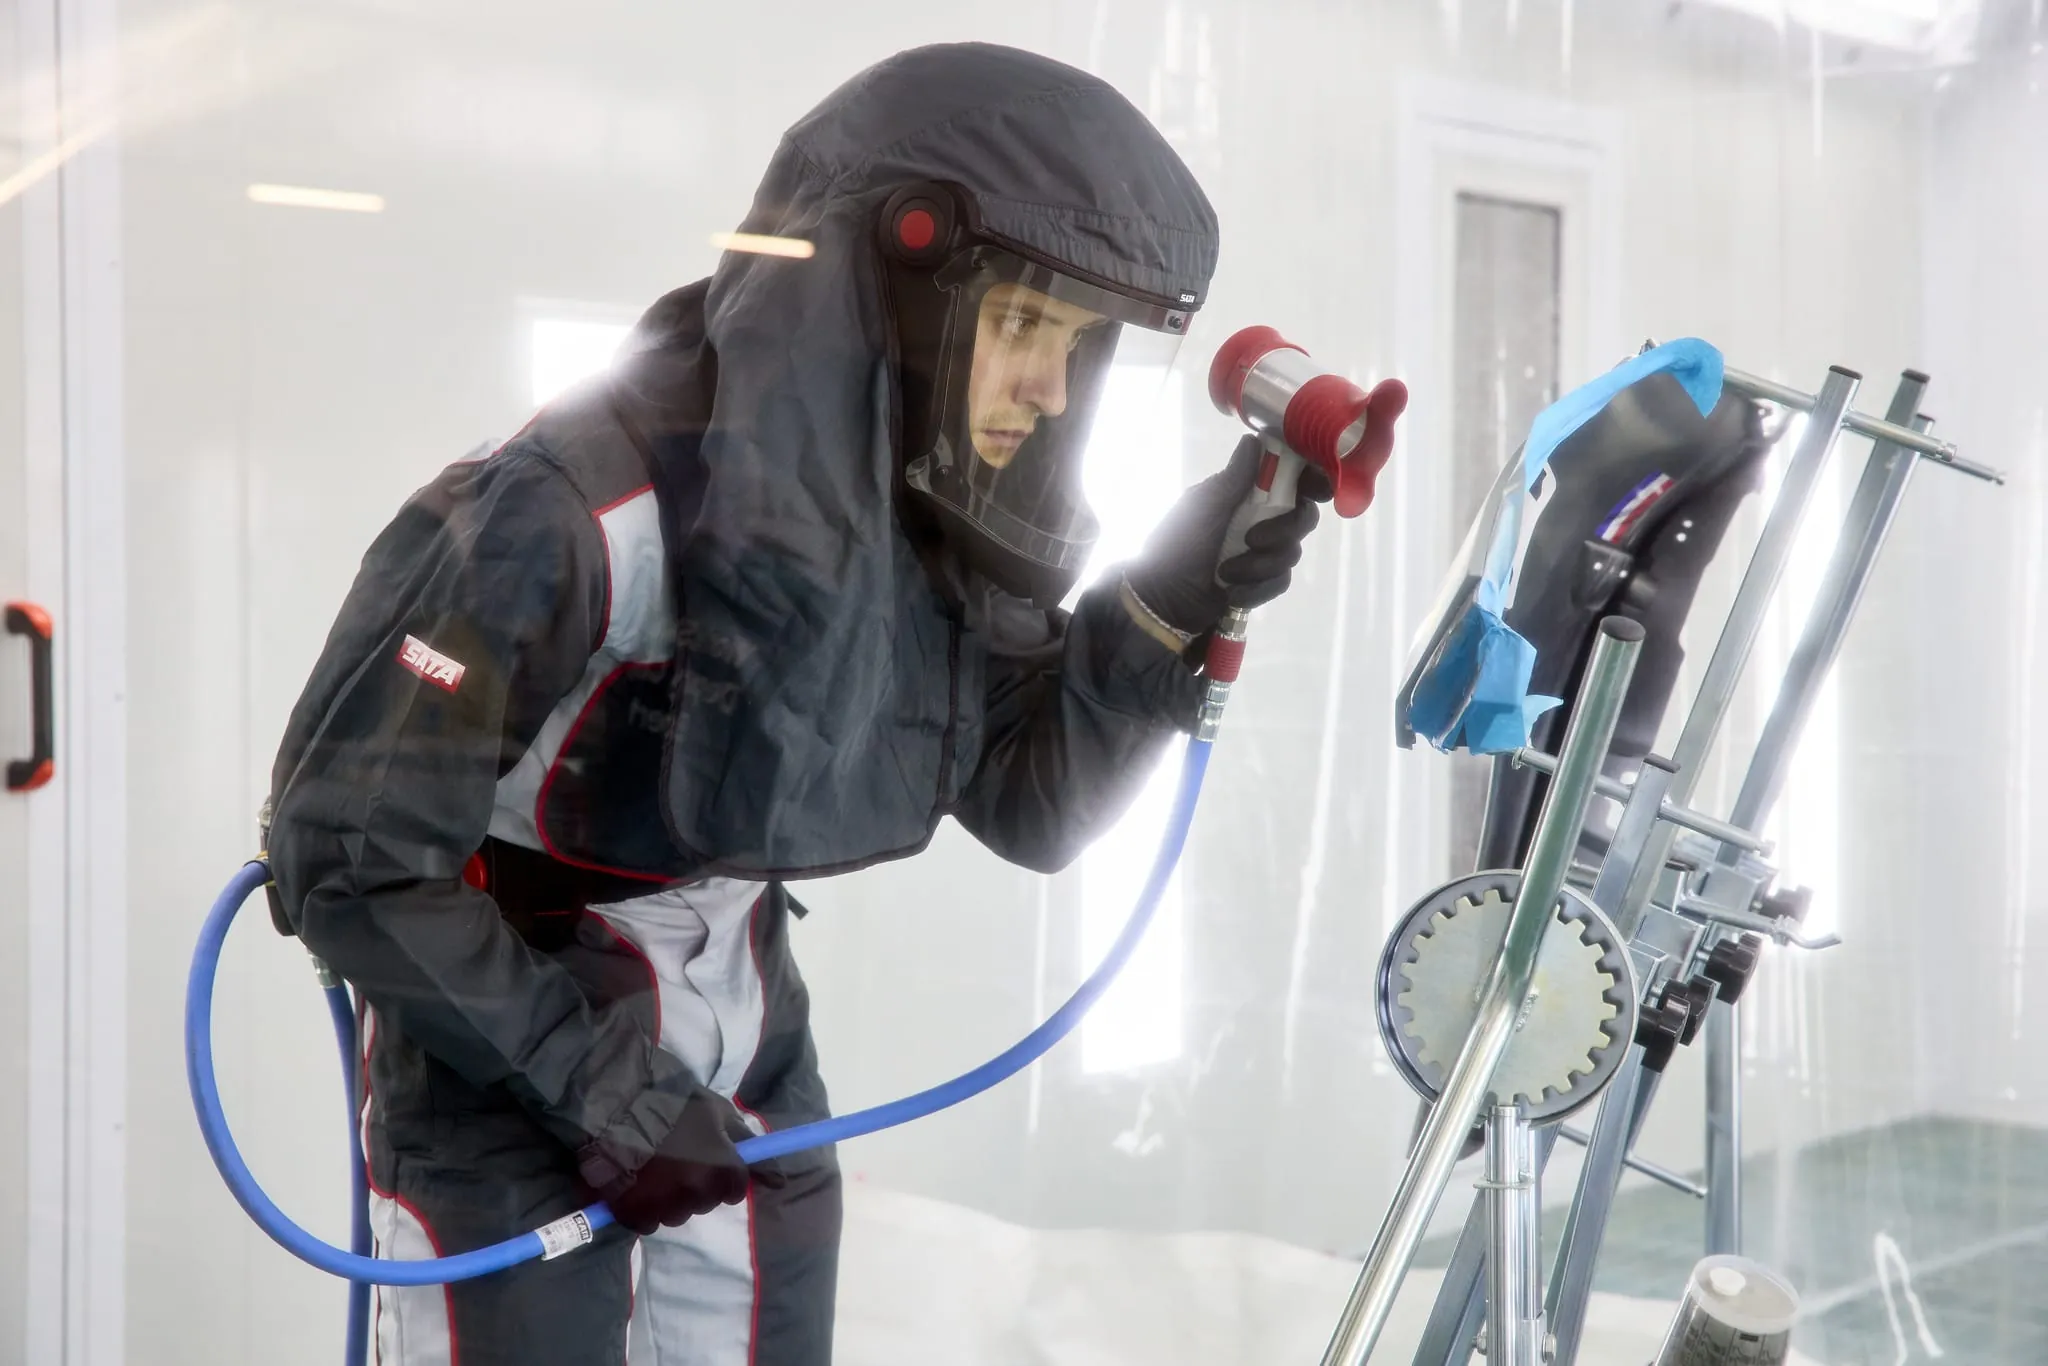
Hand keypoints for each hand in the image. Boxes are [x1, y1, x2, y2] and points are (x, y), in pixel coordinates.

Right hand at [579, 1092, 777, 1235]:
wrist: (618, 1104)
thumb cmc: (674, 1104)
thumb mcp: (719, 1114)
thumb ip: (749, 1146)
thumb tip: (780, 1180)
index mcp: (721, 1169)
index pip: (735, 1190)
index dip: (723, 1174)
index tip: (707, 1159)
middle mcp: (696, 1193)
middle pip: (705, 1203)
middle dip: (696, 1186)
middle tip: (678, 1159)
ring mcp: (663, 1206)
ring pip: (677, 1214)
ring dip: (671, 1199)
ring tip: (654, 1169)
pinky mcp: (634, 1214)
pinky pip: (648, 1222)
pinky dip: (644, 1208)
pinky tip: (637, 1183)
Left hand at [1121, 435, 1333, 641]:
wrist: (1161, 598)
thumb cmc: (1176, 545)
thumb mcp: (1202, 507)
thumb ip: (1233, 479)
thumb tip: (1253, 439)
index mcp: (1245, 494)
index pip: (1291, 480)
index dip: (1310, 481)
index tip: (1314, 490)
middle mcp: (1259, 518)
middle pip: (1302, 517)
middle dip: (1283, 531)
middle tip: (1253, 540)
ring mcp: (1262, 551)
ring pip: (1291, 553)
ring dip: (1260, 566)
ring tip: (1226, 573)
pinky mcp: (1261, 581)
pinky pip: (1280, 581)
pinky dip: (1257, 588)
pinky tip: (1232, 592)